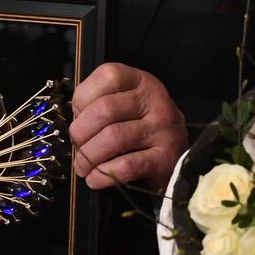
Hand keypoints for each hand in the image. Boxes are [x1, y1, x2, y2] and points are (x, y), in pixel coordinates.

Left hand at [70, 63, 187, 191]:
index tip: (79, 116)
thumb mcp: (127, 104)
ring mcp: (162, 129)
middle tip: (77, 146)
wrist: (179, 159)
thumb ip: (100, 103)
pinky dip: (102, 175)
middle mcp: (155, 100)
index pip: (107, 76)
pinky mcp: (164, 158)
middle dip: (80, 132)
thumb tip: (74, 124)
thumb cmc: (142, 128)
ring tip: (82, 166)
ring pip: (112, 139)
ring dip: (88, 157)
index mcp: (141, 81)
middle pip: (104, 110)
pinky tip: (95, 179)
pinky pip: (126, 166)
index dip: (83, 98)